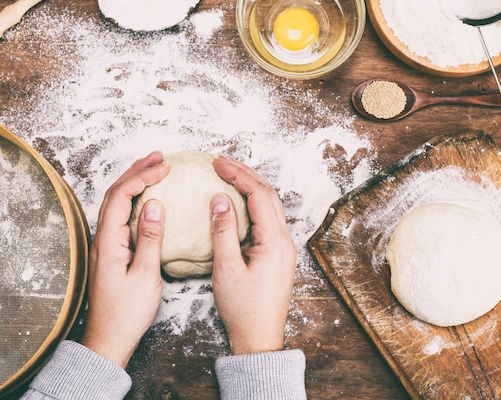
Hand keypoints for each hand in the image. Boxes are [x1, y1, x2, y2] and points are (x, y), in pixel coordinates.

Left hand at [81, 151, 168, 368]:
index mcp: (108, 241)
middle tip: (158, 157)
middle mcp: (102, 238)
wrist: (108, 339)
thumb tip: (155, 204)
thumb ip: (150, 238)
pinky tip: (145, 199)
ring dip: (133, 182)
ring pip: (115, 203)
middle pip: (115, 194)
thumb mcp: (145, 275)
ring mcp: (105, 244)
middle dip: (136, 171)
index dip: (142, 177)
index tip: (164, 167)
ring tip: (152, 168)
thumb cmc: (126, 313)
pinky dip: (132, 199)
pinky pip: (120, 215)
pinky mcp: (111, 251)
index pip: (122, 196)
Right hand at [210, 155, 296, 354]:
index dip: (238, 174)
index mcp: (274, 241)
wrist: (259, 338)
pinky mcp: (277, 254)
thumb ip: (222, 231)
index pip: (258, 195)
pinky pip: (268, 219)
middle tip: (222, 162)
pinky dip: (253, 203)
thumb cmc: (243, 308)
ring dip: (251, 186)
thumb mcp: (226, 268)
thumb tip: (220, 198)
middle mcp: (284, 240)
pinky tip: (239, 202)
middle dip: (246, 174)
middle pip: (268, 195)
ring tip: (230, 174)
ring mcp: (283, 248)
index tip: (217, 163)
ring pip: (270, 206)